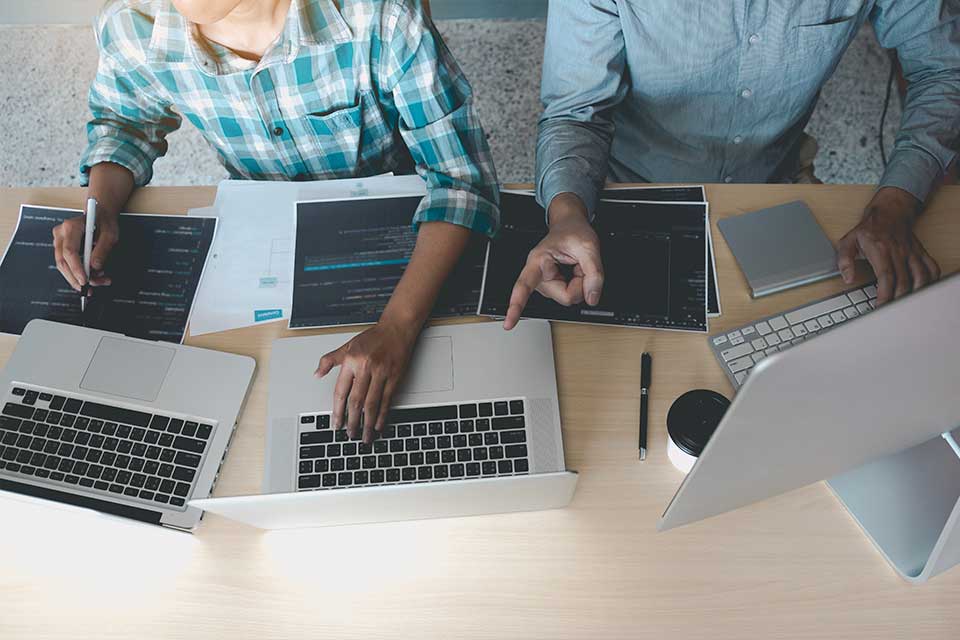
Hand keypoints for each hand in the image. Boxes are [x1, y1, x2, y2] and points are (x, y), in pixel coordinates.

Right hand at [52, 211, 117, 290]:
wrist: (99, 214)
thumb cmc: (104, 222)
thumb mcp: (110, 235)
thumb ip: (103, 250)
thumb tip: (95, 267)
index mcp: (71, 227)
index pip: (70, 251)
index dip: (76, 268)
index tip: (85, 280)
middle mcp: (61, 233)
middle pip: (62, 261)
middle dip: (76, 278)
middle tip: (90, 288)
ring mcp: (59, 240)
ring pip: (63, 265)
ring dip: (78, 277)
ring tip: (97, 281)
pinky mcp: (61, 247)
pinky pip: (66, 263)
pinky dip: (77, 272)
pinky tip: (91, 276)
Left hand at [314, 319, 418, 443]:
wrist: (397, 328)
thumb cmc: (374, 337)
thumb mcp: (348, 346)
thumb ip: (330, 360)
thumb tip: (317, 374)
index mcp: (351, 361)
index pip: (341, 391)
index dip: (337, 410)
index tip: (336, 424)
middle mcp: (366, 367)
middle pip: (356, 401)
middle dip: (352, 421)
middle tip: (350, 435)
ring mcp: (382, 373)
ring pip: (372, 404)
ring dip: (368, 423)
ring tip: (365, 436)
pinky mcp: (395, 377)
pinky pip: (387, 400)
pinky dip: (383, 415)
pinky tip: (379, 424)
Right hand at [503, 193, 604, 329]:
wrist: (569, 226)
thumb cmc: (572, 232)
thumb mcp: (589, 247)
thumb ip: (594, 273)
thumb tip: (592, 298)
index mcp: (539, 260)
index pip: (524, 286)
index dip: (516, 306)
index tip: (508, 324)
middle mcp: (537, 275)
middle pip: (564, 297)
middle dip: (579, 284)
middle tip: (579, 265)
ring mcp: (545, 284)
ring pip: (568, 298)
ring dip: (579, 284)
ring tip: (574, 266)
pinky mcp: (552, 288)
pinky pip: (570, 296)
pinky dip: (577, 285)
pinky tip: (572, 273)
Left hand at [837, 187, 939, 304]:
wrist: (890, 211)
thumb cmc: (868, 229)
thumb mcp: (848, 242)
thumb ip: (844, 260)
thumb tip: (848, 278)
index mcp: (880, 251)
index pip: (886, 276)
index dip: (884, 294)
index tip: (880, 307)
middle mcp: (899, 252)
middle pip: (904, 281)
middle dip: (899, 300)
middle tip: (892, 312)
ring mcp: (911, 253)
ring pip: (921, 276)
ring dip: (916, 293)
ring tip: (908, 306)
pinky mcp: (920, 252)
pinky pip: (931, 267)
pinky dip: (932, 280)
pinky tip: (925, 290)